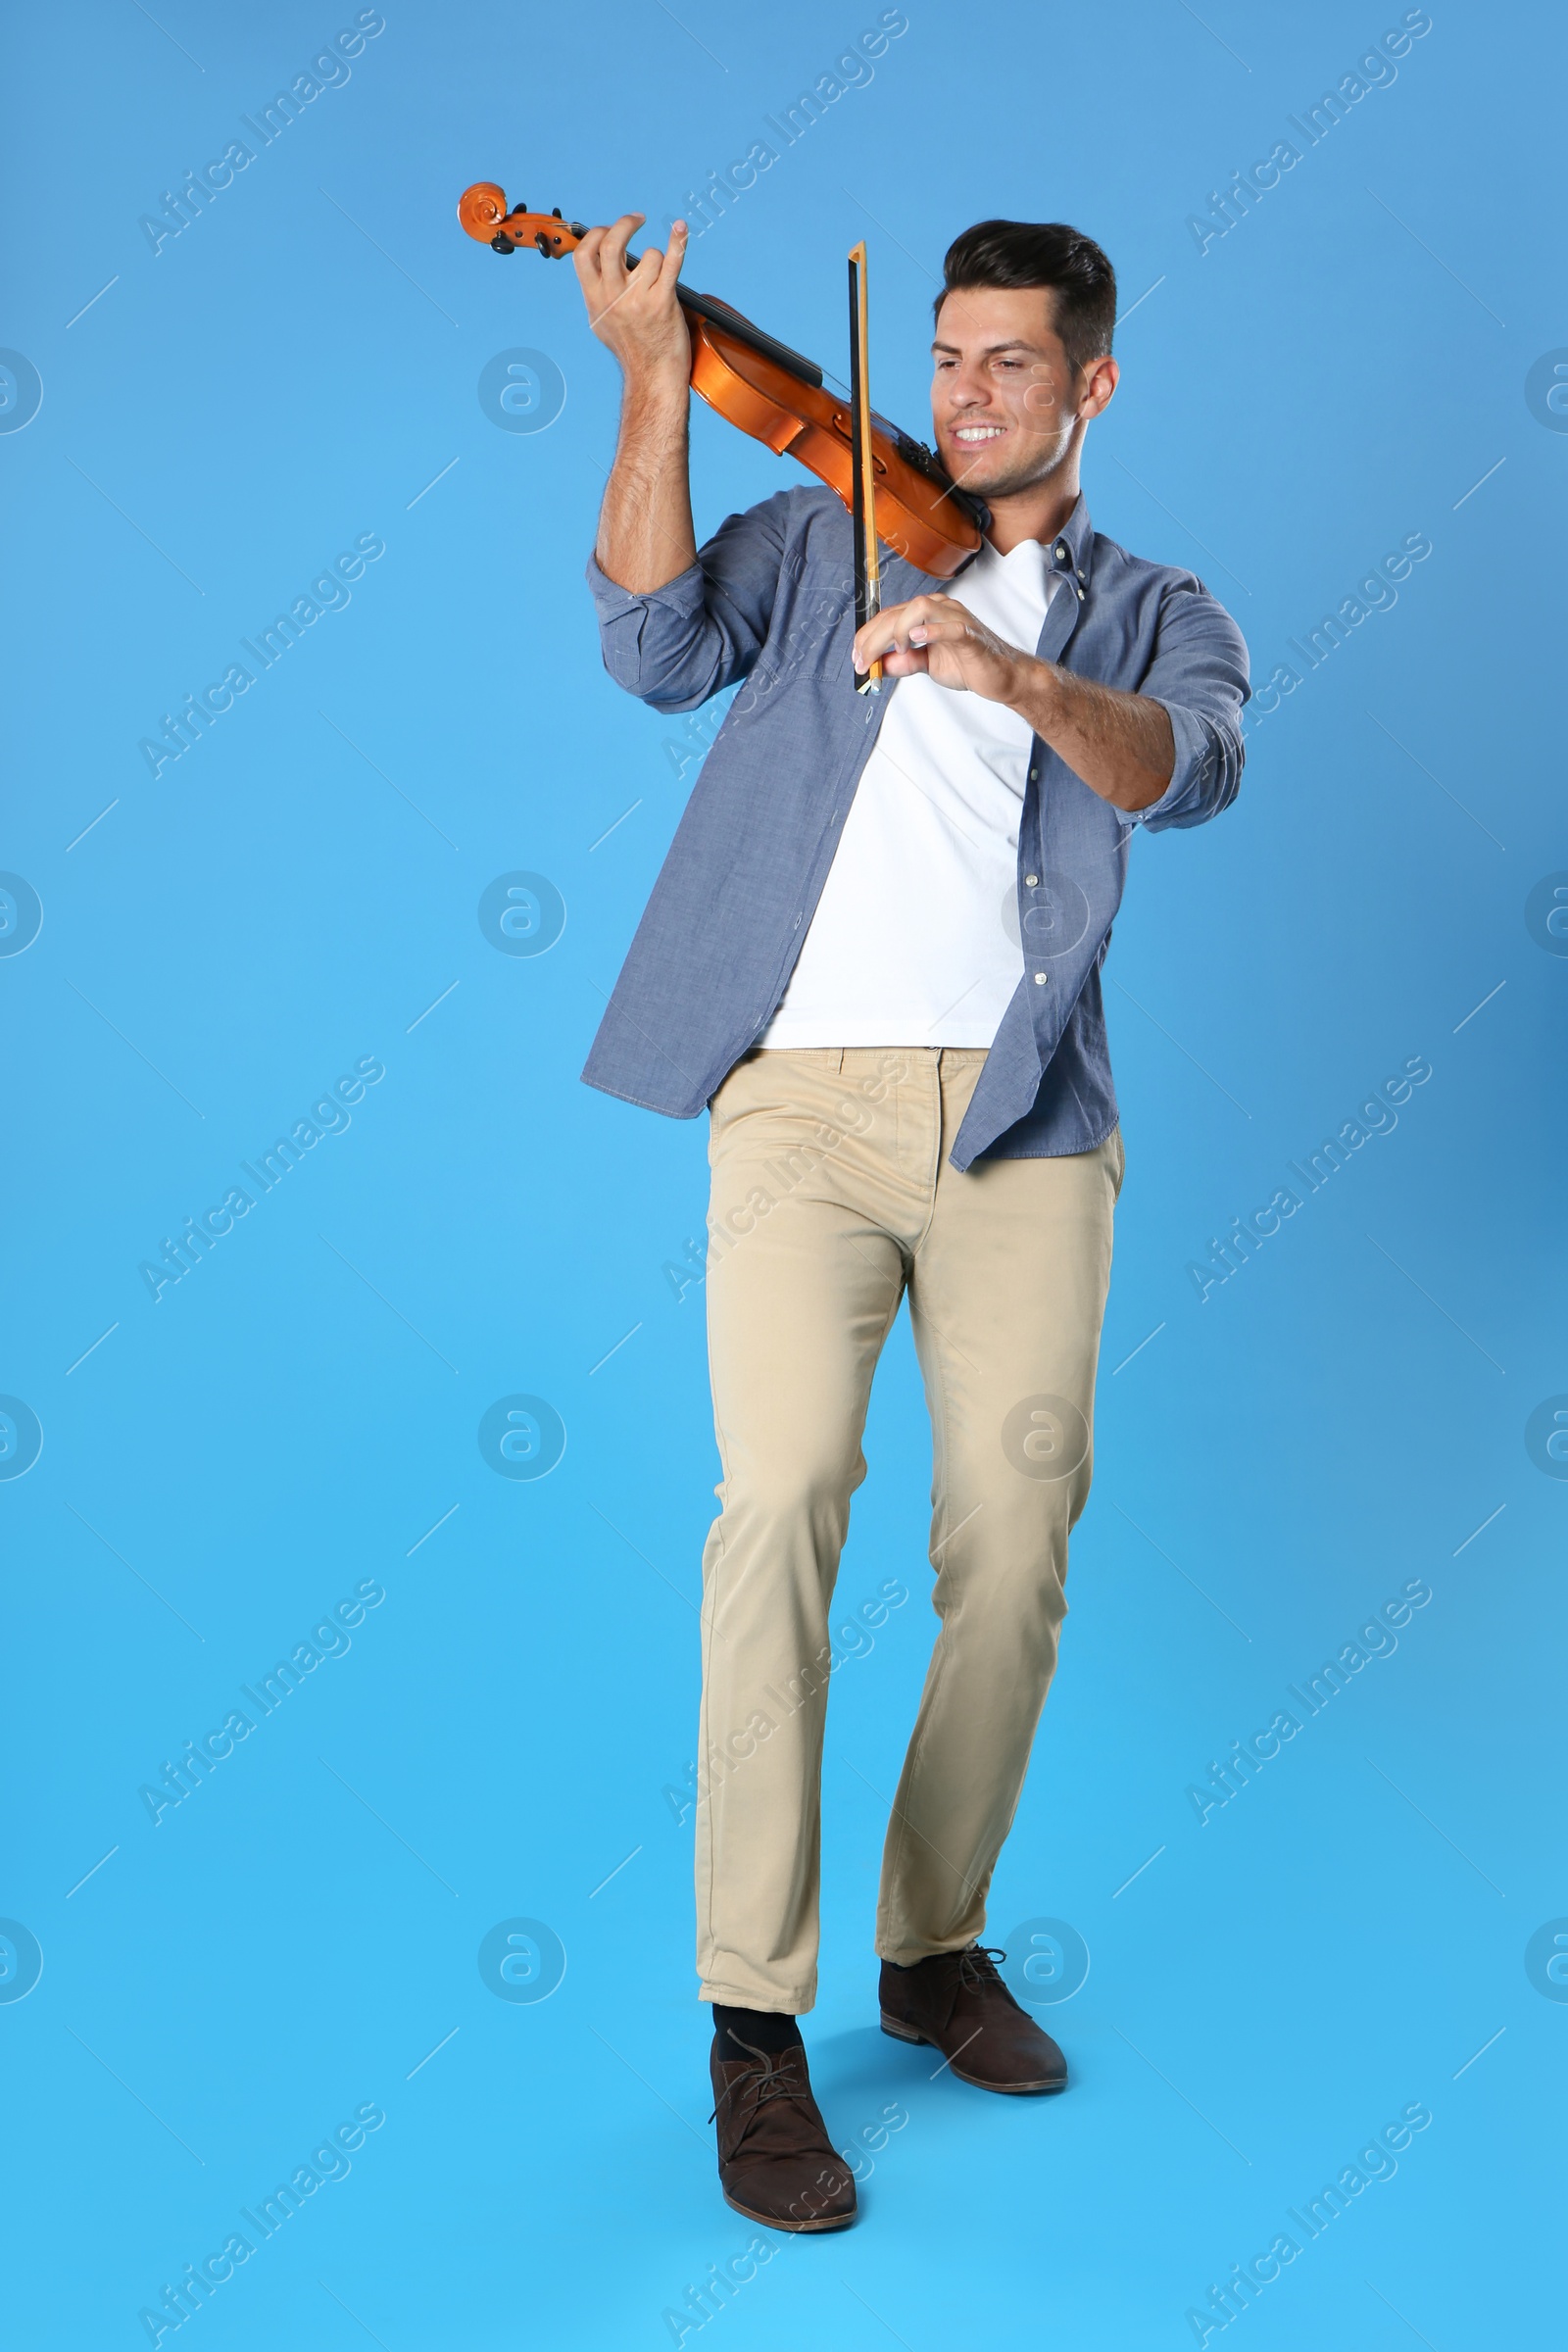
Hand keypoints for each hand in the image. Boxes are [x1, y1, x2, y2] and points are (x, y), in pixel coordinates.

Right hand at [573, 213, 690, 385]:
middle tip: (637, 220)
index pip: (584, 253)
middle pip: (612, 243)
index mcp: (595, 298)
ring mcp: (638, 299)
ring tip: (660, 278)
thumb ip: (597, 293)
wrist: (653, 376)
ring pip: (649, 255)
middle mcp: (614, 297)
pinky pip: (671, 262)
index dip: (597, 234)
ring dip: (658, 259)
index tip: (609, 230)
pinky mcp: (663, 302)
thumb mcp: (601, 322)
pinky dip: (678, 242)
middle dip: (625, 223)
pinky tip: (680, 229)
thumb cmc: (631, 349)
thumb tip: (596, 262)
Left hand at [852, 593, 1035, 707]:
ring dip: (899, 629)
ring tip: (897, 651)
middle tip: (863, 662)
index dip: (867, 637)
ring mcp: (956, 618)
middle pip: (898, 612)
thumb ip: (903, 663)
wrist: (1002, 676)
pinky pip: (951, 627)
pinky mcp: (971, 635)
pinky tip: (916, 639)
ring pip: (920, 608)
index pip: (889, 616)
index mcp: (927, 614)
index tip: (857, 659)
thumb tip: (878, 666)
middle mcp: (940, 609)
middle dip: (874, 638)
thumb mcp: (927, 665)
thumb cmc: (969, 664)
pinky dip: (932, 631)